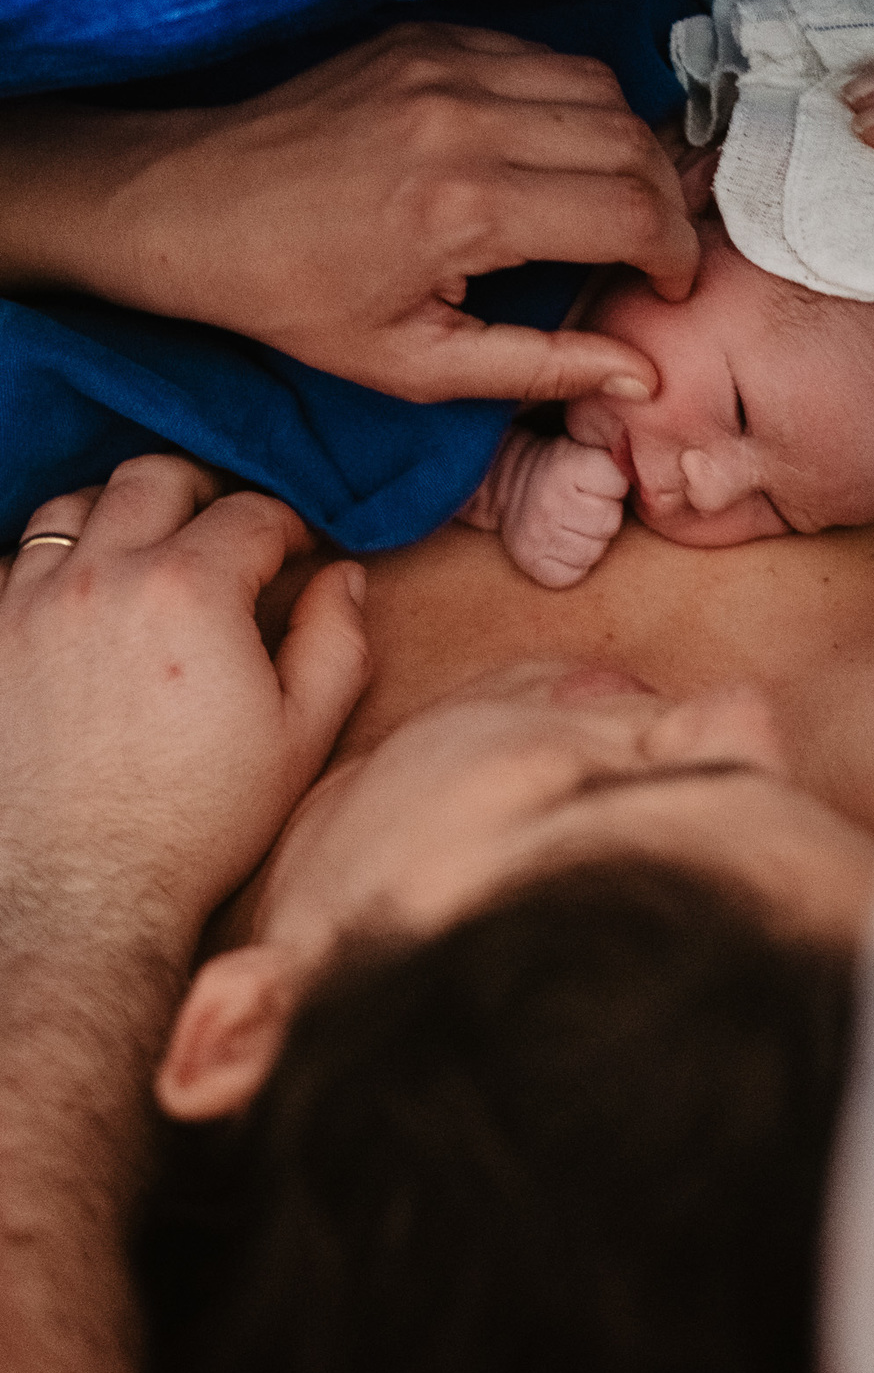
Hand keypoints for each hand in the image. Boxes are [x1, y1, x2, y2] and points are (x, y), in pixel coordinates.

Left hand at [0, 25, 697, 403]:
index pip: (629, 210)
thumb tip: (640, 378)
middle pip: (630, 141)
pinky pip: (543, 58)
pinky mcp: (428, 36)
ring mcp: (446, 63)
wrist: (193, 208)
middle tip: (651, 252)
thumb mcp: (416, 365)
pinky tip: (555, 154)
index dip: (672, 256)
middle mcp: (465, 119)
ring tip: (613, 203)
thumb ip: (538, 369)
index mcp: (465, 209)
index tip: (668, 288)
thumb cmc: (297, 300)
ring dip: (627, 147)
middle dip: (663, 203)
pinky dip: (573, 104)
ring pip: (599, 87)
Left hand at [0, 455, 368, 969]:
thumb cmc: (200, 822)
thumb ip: (336, 643)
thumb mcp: (301, 738)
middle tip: (226, 529)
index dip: (288, 525)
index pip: (250, 512)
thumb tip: (341, 578)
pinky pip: (9, 562)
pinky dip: (51, 564)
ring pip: (72, 506)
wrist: (84, 894)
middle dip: (204, 491)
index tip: (298, 552)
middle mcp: (101, 577)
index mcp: (190, 591)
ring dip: (120, 514)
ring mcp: (27, 603)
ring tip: (148, 553)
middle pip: (154, 478)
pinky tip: (82, 601)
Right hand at [460, 427, 627, 586]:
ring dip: (590, 540)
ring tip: (572, 522)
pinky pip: (574, 574)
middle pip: (610, 522)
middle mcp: (549, 502)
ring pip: (595, 552)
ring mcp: (538, 535)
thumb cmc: (559, 465)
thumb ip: (614, 454)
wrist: (507, 482)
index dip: (613, 483)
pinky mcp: (532, 562)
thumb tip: (651, 476)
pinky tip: (562, 542)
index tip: (596, 479)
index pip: (618, 483)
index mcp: (565, 465)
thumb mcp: (582, 444)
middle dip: (603, 513)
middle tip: (584, 503)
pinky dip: (573, 564)